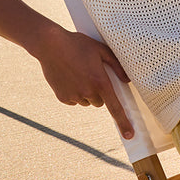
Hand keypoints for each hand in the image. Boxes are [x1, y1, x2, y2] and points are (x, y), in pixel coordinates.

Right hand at [33, 25, 135, 139]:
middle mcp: (87, 92)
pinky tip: (68, 77)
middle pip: (100, 102)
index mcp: (100, 81)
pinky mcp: (62, 97)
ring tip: (77, 72)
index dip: (124, 123)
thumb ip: (116, 65)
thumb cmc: (77, 44)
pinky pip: (73, 100)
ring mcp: (74, 96)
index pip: (115, 107)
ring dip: (85, 92)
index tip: (129, 135)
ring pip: (86, 101)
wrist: (50, 44)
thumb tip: (127, 80)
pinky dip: (73, 92)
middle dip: (99, 93)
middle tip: (91, 75)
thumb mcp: (100, 49)